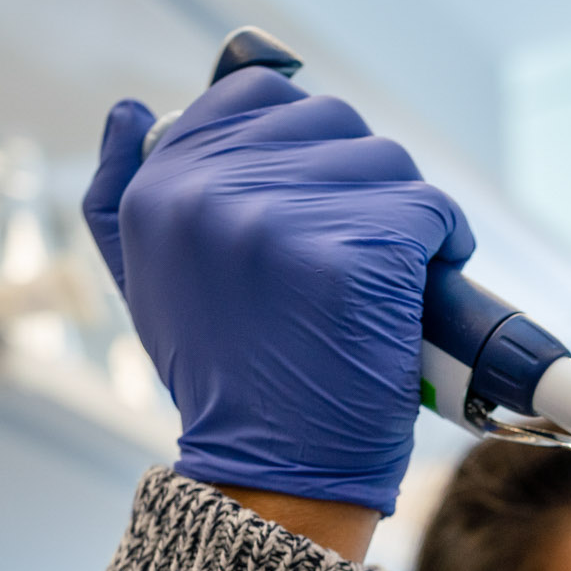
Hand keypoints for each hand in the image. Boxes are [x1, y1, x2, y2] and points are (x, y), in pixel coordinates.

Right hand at [80, 67, 473, 514]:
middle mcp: (215, 193)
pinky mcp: (360, 251)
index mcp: (162, 189)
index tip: (325, 194)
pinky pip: (431, 208)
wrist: (274, 474)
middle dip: (361, 181)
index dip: (306, 141)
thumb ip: (124, 190)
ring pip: (388, 162)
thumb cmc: (228, 383)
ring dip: (404, 214)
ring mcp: (289, 220)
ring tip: (387, 275)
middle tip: (360, 246)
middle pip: (333, 122)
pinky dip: (445, 242)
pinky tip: (423, 286)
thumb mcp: (146, 283)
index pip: (257, 96)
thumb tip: (129, 108)